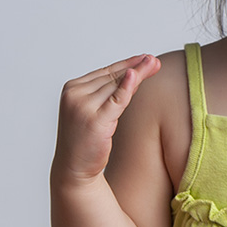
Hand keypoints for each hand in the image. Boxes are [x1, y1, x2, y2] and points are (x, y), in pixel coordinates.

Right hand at [54, 54, 160, 183]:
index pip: (105, 72)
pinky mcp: (94, 120)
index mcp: (71, 89)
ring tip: (154, 64)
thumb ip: (111, 93)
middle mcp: (74, 95)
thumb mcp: (97, 111)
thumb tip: (135, 74)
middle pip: (112, 77)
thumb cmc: (86, 140)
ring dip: (137, 74)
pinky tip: (136, 76)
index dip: (127, 64)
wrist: (74, 168)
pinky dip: (127, 87)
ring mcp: (82, 107)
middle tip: (154, 60)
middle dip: (135, 67)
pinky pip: (116, 100)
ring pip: (116, 86)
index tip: (145, 58)